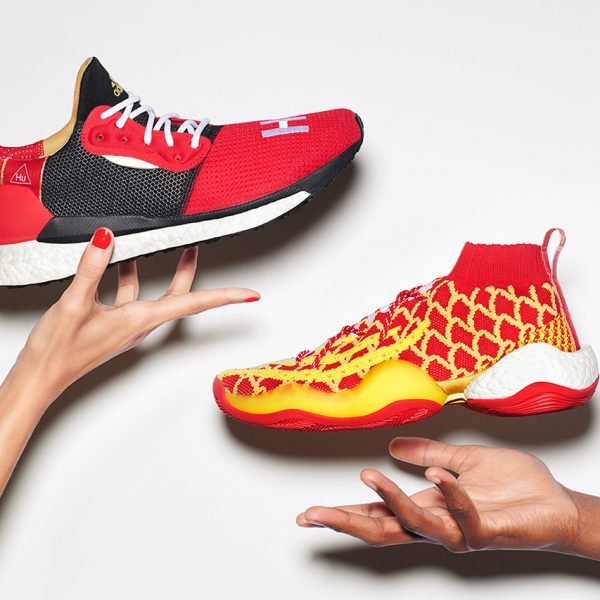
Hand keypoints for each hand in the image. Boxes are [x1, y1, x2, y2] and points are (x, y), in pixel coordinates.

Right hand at [6, 228, 258, 405]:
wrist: (40, 378)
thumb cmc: (59, 352)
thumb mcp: (76, 303)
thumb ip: (93, 268)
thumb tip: (107, 239)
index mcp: (141, 320)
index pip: (194, 304)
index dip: (225, 297)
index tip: (250, 294)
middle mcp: (140, 324)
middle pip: (178, 295)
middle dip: (188, 270)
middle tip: (195, 247)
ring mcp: (127, 325)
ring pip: (153, 294)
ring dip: (156, 270)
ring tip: (157, 245)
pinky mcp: (113, 325)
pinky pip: (130, 297)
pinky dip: (128, 277)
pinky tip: (117, 262)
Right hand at [297, 437, 580, 553]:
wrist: (557, 504)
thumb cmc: (515, 487)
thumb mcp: (463, 459)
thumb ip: (429, 454)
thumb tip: (394, 445)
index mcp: (427, 505)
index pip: (376, 511)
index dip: (343, 511)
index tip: (310, 513)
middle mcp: (437, 524)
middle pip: (381, 529)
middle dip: (345, 521)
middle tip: (313, 515)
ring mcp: (459, 532)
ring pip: (414, 525)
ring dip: (389, 500)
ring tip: (368, 475)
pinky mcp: (486, 534)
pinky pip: (463, 520)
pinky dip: (450, 496)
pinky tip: (438, 475)